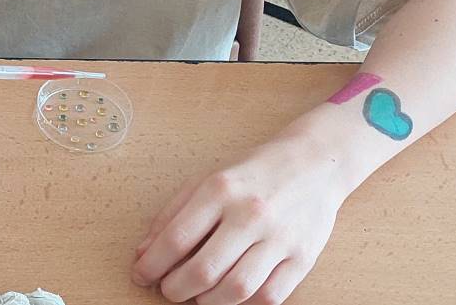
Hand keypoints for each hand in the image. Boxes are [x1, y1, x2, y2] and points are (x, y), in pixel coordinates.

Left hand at [132, 136, 349, 304]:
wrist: (315, 164)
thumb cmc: (253, 175)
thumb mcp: (206, 180)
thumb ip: (171, 215)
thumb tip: (143, 253)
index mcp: (219, 190)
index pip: (176, 238)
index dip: (151, 265)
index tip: (141, 276)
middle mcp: (250, 214)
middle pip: (204, 270)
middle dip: (175, 289)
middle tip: (168, 290)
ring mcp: (280, 238)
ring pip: (236, 289)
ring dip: (208, 302)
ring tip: (197, 295)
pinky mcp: (303, 258)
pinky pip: (269, 296)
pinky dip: (244, 304)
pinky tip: (231, 294)